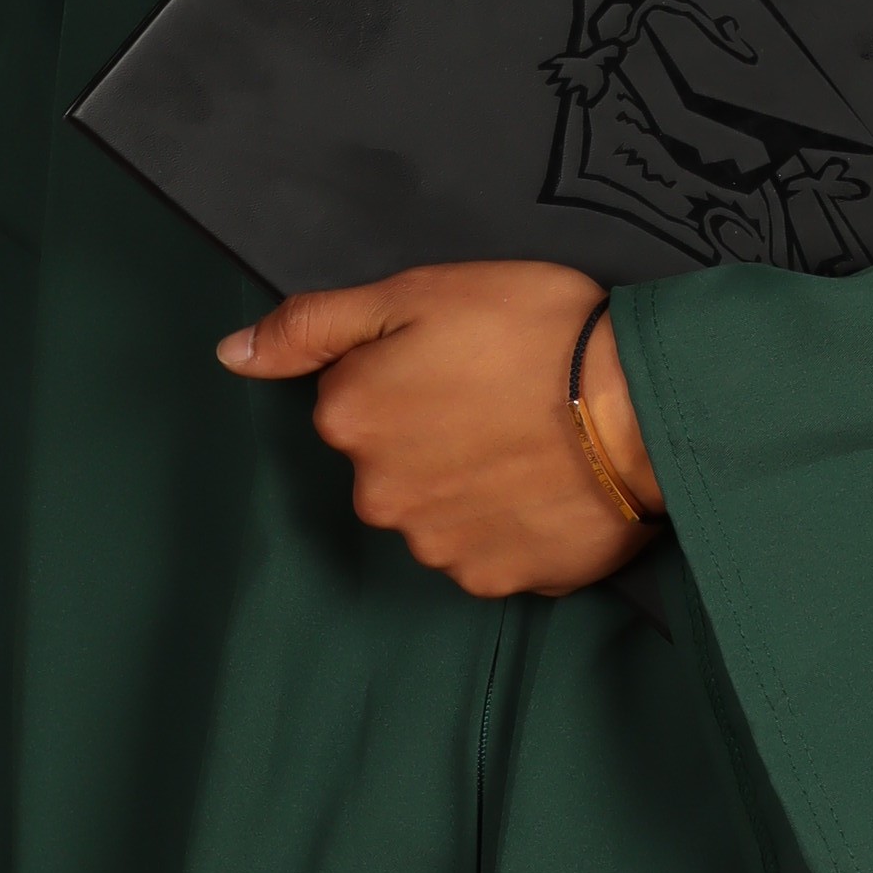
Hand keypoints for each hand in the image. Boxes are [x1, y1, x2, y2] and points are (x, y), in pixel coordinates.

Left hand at [218, 257, 662, 597]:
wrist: (641, 404)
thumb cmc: (535, 332)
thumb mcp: (415, 293)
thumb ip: (314, 325)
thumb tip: (230, 355)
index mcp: (351, 418)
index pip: (354, 396)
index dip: (408, 371)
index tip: (461, 358)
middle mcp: (380, 496)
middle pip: (392, 460)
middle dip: (433, 433)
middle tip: (501, 395)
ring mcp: (440, 546)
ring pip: (439, 508)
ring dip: (472, 482)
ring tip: (534, 439)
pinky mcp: (501, 579)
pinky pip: (492, 549)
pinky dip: (514, 522)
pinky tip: (549, 483)